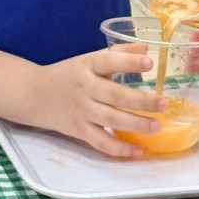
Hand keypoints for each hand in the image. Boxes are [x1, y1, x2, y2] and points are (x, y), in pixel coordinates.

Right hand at [22, 44, 165, 159]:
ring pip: (111, 119)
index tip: (149, 63)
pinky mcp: (79, 131)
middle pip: (114, 95)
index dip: (129, 62)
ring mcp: (82, 111)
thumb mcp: (88, 59)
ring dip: (136, 124)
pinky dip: (119, 149)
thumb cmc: (68, 74)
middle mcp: (85, 88)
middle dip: (140, 101)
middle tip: (163, 103)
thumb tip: (145, 47)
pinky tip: (138, 150)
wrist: (34, 94)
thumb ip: (117, 53)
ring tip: (157, 126)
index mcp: (87, 66)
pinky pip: (101, 142)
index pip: (108, 61)